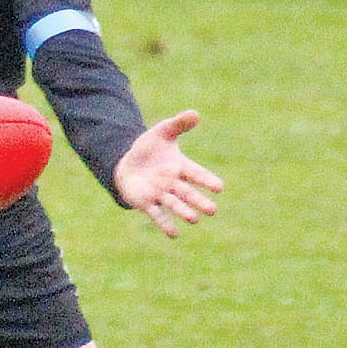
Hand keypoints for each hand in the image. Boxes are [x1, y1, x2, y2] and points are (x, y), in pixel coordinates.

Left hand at [112, 110, 222, 238]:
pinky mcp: (147, 203)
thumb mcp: (162, 132)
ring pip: (175, 204)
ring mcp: (161, 194)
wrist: (127, 163)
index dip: (207, 180)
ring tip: (194, 219)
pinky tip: (174, 234)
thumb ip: (178, 124)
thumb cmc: (149, 148)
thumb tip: (195, 113)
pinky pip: (158, 215)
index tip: (219, 187)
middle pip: (188, 193)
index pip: (196, 173)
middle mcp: (173, 183)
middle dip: (199, 201)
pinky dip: (166, 224)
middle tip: (212, 210)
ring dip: (184, 212)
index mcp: (180, 167)